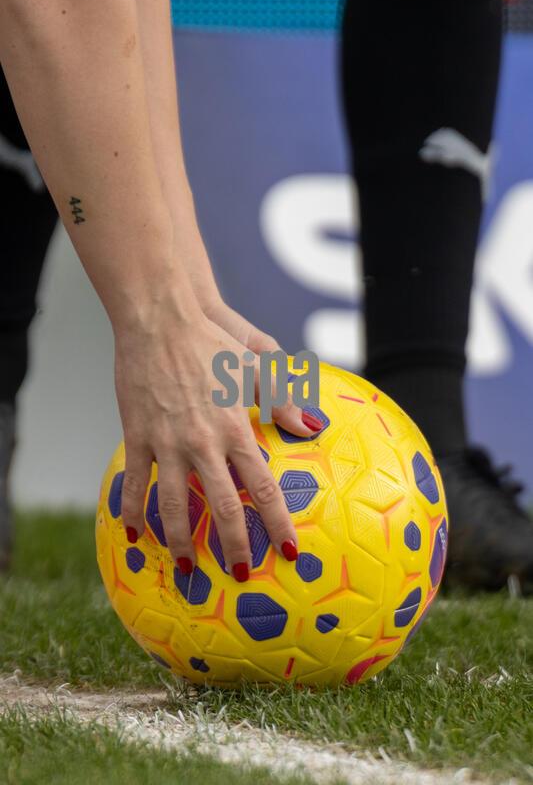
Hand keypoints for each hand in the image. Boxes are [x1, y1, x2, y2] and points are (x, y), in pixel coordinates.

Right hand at [115, 303, 317, 581]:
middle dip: (234, 545)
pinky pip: (134, 482)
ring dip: (181, 540)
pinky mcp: (137, 436)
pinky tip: (134, 534)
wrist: (161, 320)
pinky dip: (132, 510)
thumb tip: (311, 425)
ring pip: (173, 505)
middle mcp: (204, 444)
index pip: (262, 488)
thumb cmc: (213, 341)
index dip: (276, 522)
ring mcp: (168, 442)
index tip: (286, 550)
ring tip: (186, 566)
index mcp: (237, 430)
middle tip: (239, 572)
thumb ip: (283, 400)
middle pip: (222, 507)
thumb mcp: (257, 367)